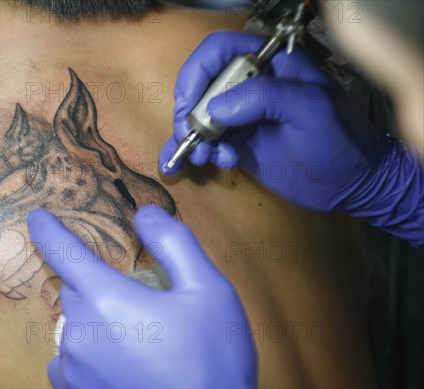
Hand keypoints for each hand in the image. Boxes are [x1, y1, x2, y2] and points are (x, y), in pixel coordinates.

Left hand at [27, 206, 257, 388]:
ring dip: (97, 320)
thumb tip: (145, 214)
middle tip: (139, 302)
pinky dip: (88, 352)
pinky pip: (70, 359)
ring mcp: (74, 368)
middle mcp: (79, 332)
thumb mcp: (208, 291)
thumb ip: (174, 243)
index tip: (36, 218)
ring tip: (140, 340)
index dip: (49, 231)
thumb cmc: (212, 361)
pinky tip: (119, 363)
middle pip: (76, 290)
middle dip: (99, 285)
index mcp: (107, 299)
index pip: (66, 252)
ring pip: (75, 325)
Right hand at [160, 31, 422, 245]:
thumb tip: (215, 107)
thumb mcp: (311, 109)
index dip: (197, 72)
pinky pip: (208, 140)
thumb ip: (266, 97)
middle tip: (192, 134)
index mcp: (270, 64)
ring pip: (200, 115)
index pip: (220, 50)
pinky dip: (199, 150)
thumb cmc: (341, 140)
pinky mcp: (239, 142)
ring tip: (204, 156)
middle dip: (191, 109)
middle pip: (202, 84)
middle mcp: (251, 85)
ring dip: (193, 135)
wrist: (352, 184)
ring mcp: (243, 115)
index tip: (189, 103)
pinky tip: (210, 161)